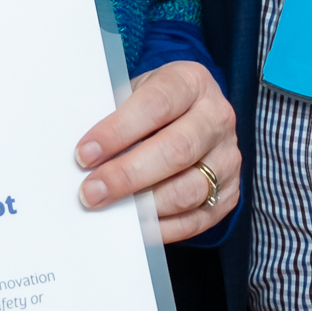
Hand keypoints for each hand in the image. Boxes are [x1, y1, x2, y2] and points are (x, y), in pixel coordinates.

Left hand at [76, 59, 239, 244]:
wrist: (190, 116)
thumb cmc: (153, 106)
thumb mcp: (135, 93)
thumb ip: (113, 116)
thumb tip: (82, 156)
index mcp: (192, 83)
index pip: (156, 105)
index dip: (118, 131)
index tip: (84, 153)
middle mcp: (217, 118)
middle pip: (176, 151)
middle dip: (127, 175)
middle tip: (91, 192)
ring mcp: (228, 158)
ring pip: (188, 189)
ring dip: (143, 206)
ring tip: (110, 210)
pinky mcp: (228, 193)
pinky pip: (196, 219)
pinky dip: (161, 227)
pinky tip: (133, 226)